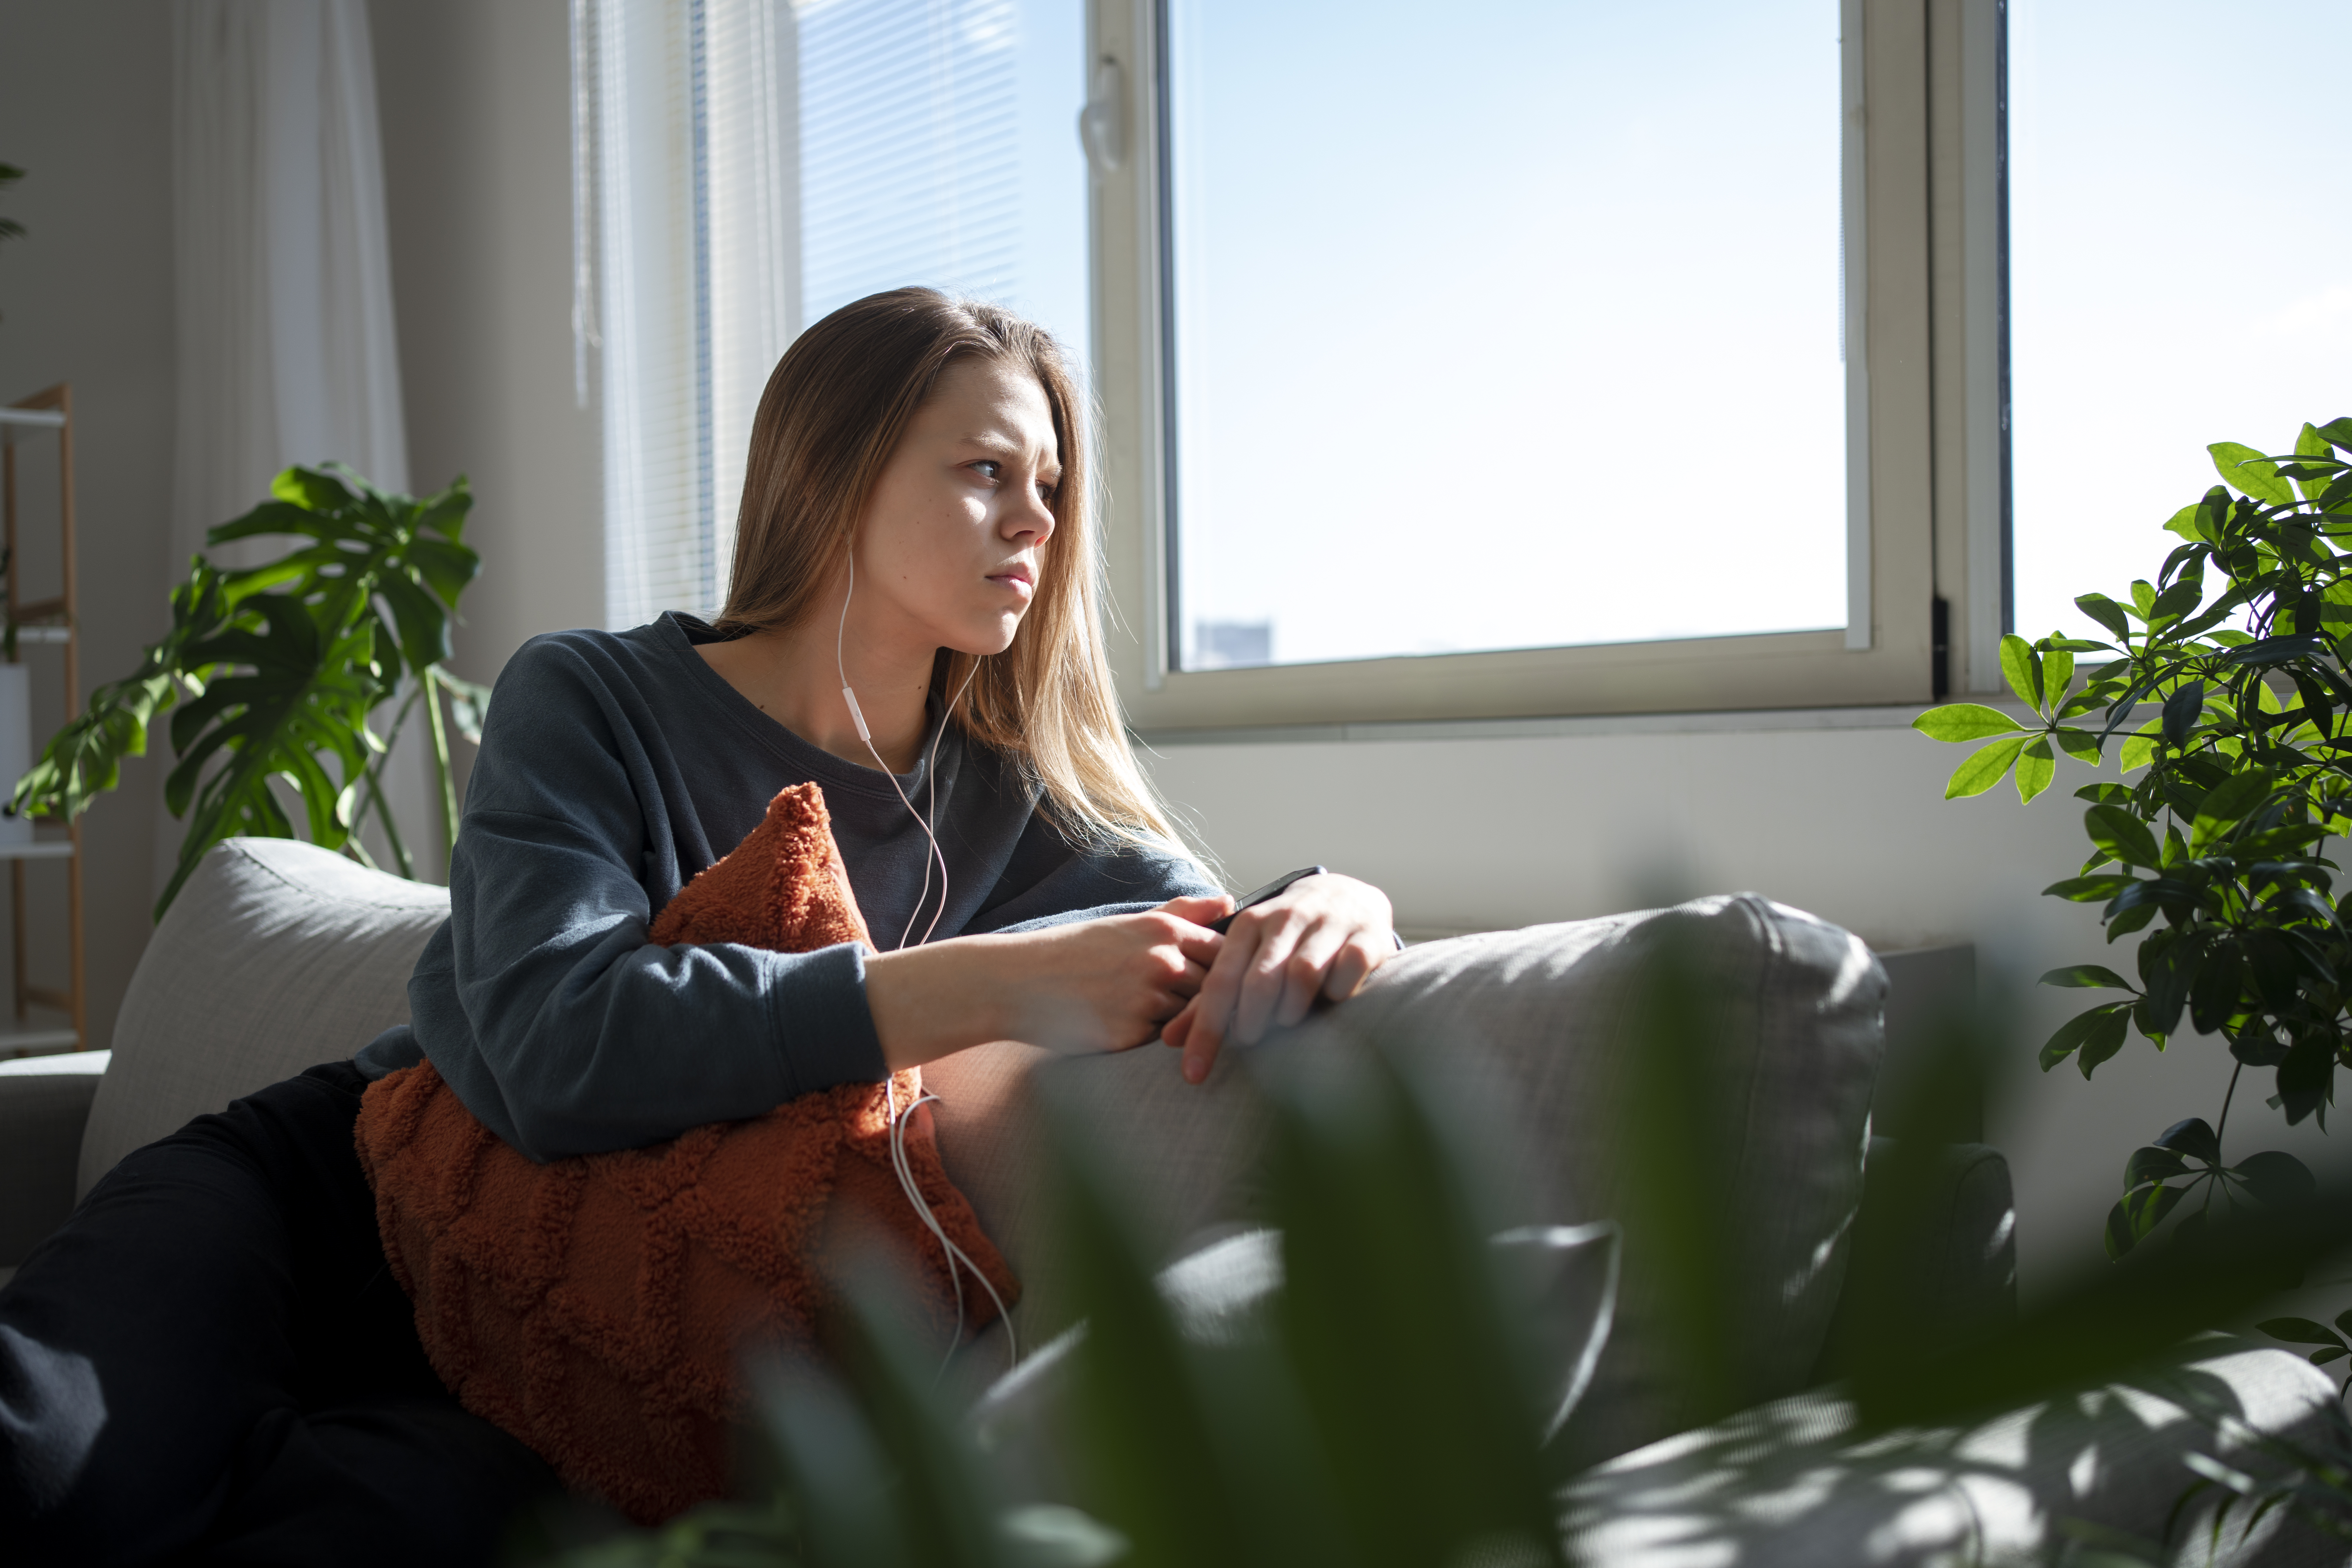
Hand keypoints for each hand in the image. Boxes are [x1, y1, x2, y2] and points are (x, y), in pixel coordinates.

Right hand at [866, 895, 1227, 1066]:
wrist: (1022, 982)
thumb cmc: (1078, 952)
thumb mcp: (1129, 923)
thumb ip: (1182, 913)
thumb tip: (1228, 901)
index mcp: (1163, 931)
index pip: (1223, 953)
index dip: (1226, 969)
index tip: (1219, 979)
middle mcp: (1161, 963)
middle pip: (1214, 988)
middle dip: (1211, 999)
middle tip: (1200, 1007)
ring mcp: (1147, 1000)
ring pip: (1192, 1017)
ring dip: (1187, 1022)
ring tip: (1166, 1020)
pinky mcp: (1131, 1035)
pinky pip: (1162, 1041)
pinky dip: (1157, 1038)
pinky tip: (1138, 1032)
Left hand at [1159, 873, 1394, 1084]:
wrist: (1348, 896)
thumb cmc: (1287, 937)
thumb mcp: (1247, 955)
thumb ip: (1211, 997)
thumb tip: (1169, 1040)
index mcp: (1248, 924)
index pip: (1220, 982)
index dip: (1205, 1031)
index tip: (1193, 1075)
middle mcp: (1285, 918)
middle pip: (1260, 982)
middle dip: (1252, 1022)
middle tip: (1253, 1040)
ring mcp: (1328, 925)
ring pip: (1303, 976)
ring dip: (1293, 1009)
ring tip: (1291, 1018)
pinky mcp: (1366, 937)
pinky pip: (1347, 974)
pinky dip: (1337, 994)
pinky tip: (1333, 997)